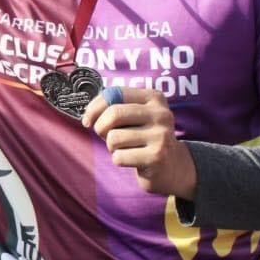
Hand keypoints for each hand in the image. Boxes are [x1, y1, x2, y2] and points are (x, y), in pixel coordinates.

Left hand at [81, 88, 196, 198]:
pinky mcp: (157, 157)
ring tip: (125, 148)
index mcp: (154, 98)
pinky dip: (119, 160)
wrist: (171, 166)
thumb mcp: (134, 116)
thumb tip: (88, 115)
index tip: (89, 119)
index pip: (115, 92)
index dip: (95, 107)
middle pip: (114, 113)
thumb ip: (113, 107)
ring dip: (111, 146)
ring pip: (114, 137)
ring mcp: (161, 135)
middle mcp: (161, 114)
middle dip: (100, 127)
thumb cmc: (143, 138)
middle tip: (105, 136)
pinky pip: (119, 157)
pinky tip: (132, 159)